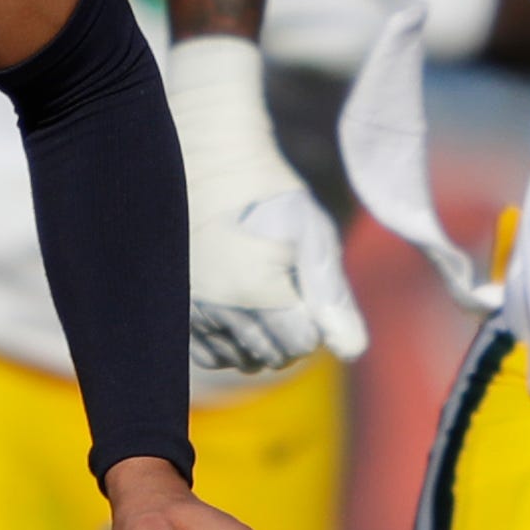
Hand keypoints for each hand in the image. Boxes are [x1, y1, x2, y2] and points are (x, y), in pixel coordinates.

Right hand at [192, 184, 366, 375]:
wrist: (210, 170)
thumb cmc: (271, 198)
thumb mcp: (312, 235)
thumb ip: (333, 296)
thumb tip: (353, 351)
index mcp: (258, 293)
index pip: (302, 344)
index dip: (316, 320)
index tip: (310, 288)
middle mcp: (219, 311)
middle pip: (274, 356)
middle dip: (292, 334)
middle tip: (291, 290)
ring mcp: (192, 314)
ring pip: (242, 360)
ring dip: (263, 341)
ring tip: (265, 297)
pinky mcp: (177, 313)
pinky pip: (210, 355)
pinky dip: (232, 345)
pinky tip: (241, 314)